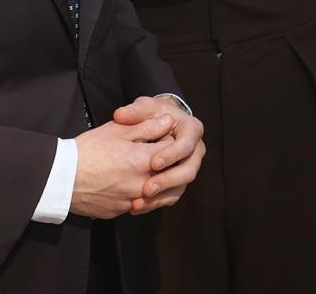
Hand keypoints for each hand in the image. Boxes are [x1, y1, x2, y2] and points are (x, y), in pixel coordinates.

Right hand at [69, 115, 176, 218]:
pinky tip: (123, 183)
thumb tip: (167, 121)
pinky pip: (137, 203)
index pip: (173, 149)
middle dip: (164, 163)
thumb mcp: (116, 130)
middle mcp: (142, 184)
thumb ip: (146, 126)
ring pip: (154, 193)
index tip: (160, 137)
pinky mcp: (119, 212)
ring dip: (153, 181)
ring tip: (137, 169)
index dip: (168, 140)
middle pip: (167, 173)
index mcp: (143, 160)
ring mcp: (131, 200)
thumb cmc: (86, 150)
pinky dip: (136, 194)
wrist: (59, 179)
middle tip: (151, 153)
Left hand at [111, 96, 205, 213]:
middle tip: (147, 189)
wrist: (159, 125)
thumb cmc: (153, 114)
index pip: (187, 144)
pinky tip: (136, 206)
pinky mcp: (178, 181)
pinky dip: (154, 203)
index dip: (172, 154)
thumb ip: (134, 112)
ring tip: (138, 203)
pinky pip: (171, 196)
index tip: (153, 163)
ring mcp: (188, 167)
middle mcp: (195, 150)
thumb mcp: (146, 108)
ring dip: (160, 197)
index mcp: (192, 129)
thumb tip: (120, 115)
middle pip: (188, 170)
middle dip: (167, 180)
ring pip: (180, 187)